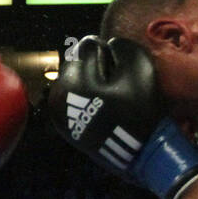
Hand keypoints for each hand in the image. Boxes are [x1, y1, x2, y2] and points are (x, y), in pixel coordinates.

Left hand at [47, 35, 197, 198]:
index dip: (110, 56)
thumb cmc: (140, 109)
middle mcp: (58, 93)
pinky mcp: (62, 123)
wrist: (138, 153)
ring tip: (107, 97)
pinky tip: (99, 108)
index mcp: (74, 78)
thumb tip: (109, 44)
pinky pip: (71, 98)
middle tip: (114, 84)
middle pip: (75, 61)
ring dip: (88, 80)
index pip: (89, 46)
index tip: (121, 74)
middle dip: (94, 66)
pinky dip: (83, 97)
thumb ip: (121, 47)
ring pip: (72, 79)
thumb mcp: (139, 68)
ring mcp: (57, 111)